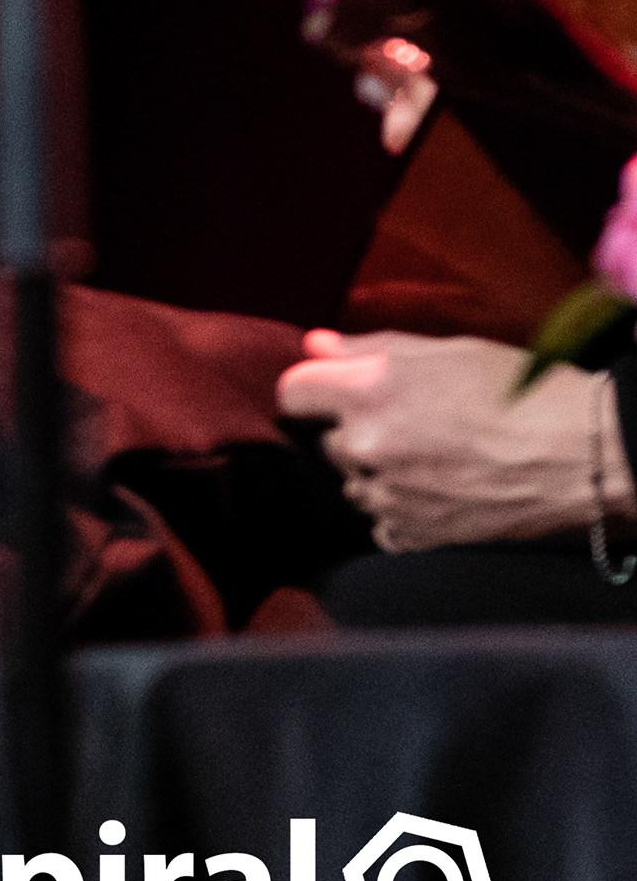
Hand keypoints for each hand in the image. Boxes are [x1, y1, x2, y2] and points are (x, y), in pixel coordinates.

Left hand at [278, 328, 632, 551]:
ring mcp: (388, 496)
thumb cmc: (524, 393)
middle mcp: (368, 445)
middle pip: (327, 440)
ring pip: (355, 483)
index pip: (292, 391)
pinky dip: (402, 511)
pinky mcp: (413, 535)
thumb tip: (312, 345)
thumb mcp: (447, 352)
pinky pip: (382, 522)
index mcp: (369, 392)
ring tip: (437, 460)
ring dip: (380, 473)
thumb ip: (368, 349)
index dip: (314, 389)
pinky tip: (442, 494)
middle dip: (357, 431)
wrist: (589, 456)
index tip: (337, 392)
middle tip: (414, 425)